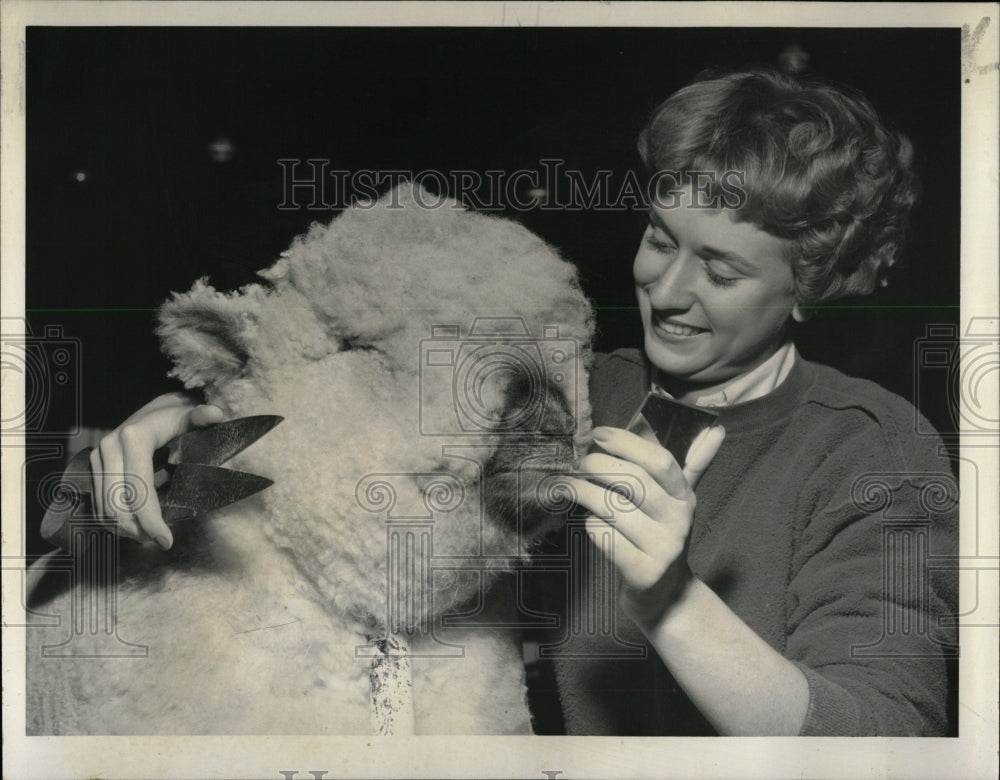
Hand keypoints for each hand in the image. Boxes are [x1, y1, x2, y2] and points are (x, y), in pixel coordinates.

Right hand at [89, 393, 224, 548]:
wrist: (154, 409)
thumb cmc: (176, 417)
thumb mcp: (189, 416)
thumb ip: (201, 417)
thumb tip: (217, 414)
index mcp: (133, 437)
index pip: (138, 488)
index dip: (150, 518)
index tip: (167, 541)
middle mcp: (109, 447)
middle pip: (116, 503)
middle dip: (137, 529)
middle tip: (162, 541)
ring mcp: (98, 457)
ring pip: (104, 507)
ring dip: (126, 529)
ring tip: (151, 537)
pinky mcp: (94, 467)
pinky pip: (98, 503)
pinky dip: (115, 521)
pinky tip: (136, 527)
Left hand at [569, 423, 725, 625]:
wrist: (667, 599)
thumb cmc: (661, 538)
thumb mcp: (678, 502)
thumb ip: (692, 465)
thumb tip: (716, 430)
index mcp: (685, 497)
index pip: (661, 460)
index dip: (628, 443)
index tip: (599, 433)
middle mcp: (679, 520)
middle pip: (633, 481)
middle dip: (598, 465)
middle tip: (577, 463)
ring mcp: (663, 548)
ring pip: (614, 509)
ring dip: (585, 493)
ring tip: (569, 486)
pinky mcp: (644, 572)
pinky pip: (607, 539)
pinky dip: (592, 526)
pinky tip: (588, 522)